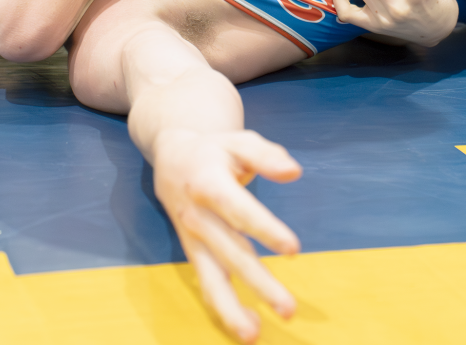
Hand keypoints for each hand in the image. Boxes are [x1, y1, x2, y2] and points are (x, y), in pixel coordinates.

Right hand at [152, 129, 301, 342]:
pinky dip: (223, 307)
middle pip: (229, 252)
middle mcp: (197, 216)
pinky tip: (248, 327)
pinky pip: (207, 283)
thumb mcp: (238, 140)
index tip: (293, 249)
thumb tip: (294, 172)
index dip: (264, 229)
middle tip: (288, 308)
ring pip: (211, 277)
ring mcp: (192, 238)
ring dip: (232, 309)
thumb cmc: (214, 150)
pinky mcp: (193, 253)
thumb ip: (266, 155)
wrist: (171, 158)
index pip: (238, 209)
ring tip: (255, 334)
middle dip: (258, 282)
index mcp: (207, 182)